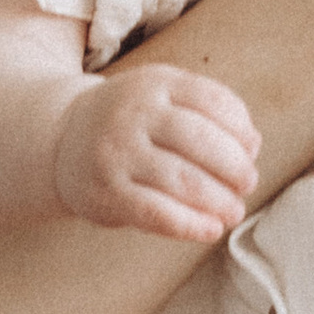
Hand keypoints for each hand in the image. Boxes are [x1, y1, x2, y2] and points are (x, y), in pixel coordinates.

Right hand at [53, 64, 260, 240]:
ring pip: (184, 180)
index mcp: (154, 83)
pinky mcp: (107, 193)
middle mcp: (133, 114)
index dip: (240, 128)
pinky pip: (158, 213)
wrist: (61, 140)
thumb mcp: (162, 98)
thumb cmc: (130, 123)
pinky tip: (211, 230)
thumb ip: (207, 112)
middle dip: (235, 167)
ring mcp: (118, 153)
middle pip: (201, 140)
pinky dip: (192, 225)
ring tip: (235, 210)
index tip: (252, 149)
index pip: (211, 100)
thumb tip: (253, 143)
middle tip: (248, 183)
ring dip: (220, 200)